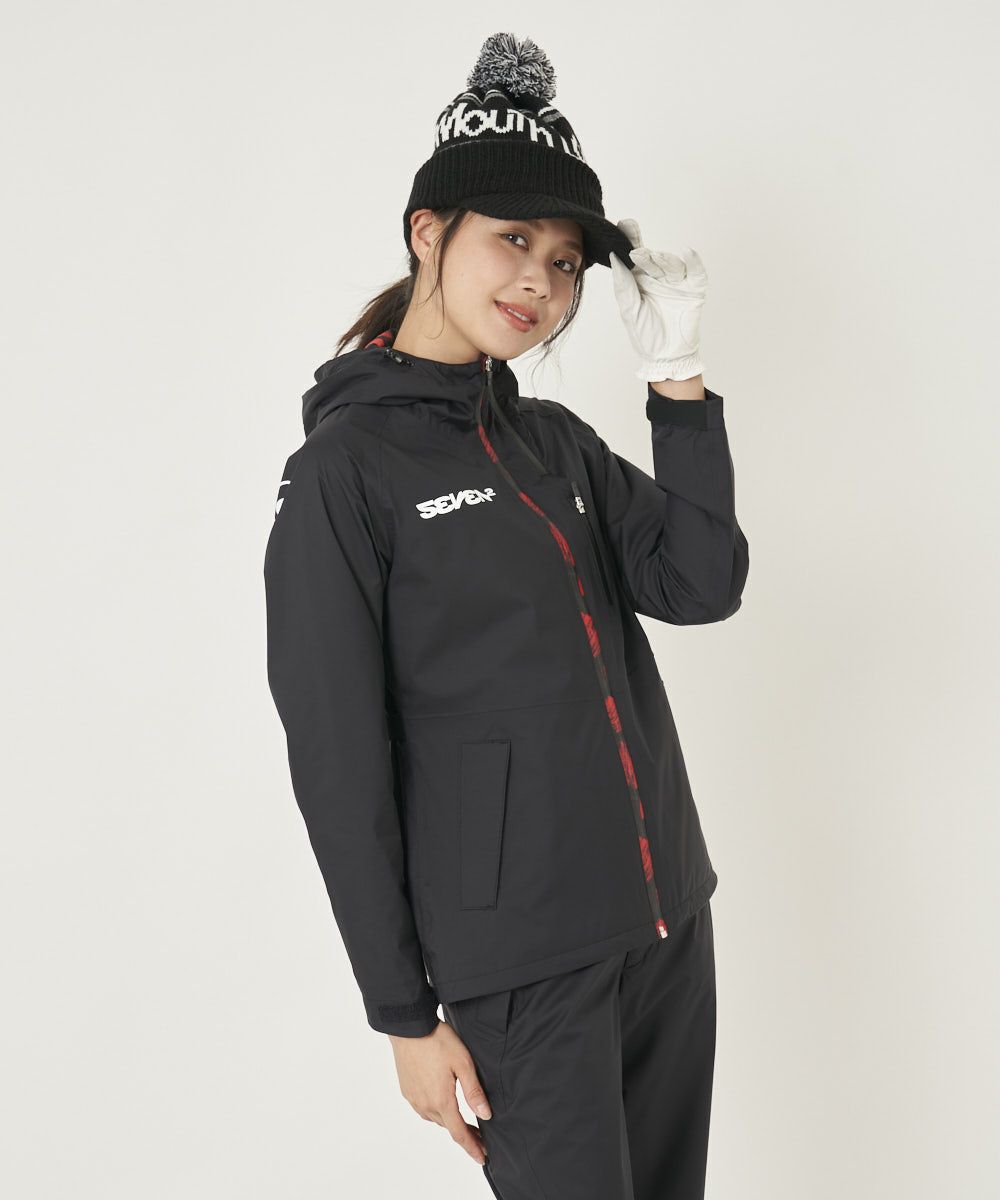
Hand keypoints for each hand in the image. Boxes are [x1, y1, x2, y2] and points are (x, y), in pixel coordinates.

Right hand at [389, 1021, 491, 1165]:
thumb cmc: (437, 1041)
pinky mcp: (407, 1090)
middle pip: (448, 1127)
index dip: (472, 1147)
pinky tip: (443, 1105)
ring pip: (436, 1118)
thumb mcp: (463, 1063)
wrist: (409, 1028)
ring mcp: (414, 1099)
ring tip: (464, 1122)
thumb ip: (474, 1092)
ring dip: (451, 1122)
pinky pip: (424, 1109)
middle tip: (481, 1138)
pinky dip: (437, 1112)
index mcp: (441, 1101)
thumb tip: (486, 1116)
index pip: (459, 1133)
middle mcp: (425, 1104)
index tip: (482, 1158)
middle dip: (465, 1135)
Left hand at [609, 218, 707, 381]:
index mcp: (640, 281)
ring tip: (655, 262)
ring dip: (663, 260)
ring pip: (672, 263)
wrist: (666, 357)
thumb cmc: (645, 336)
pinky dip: (693, 261)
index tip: (624, 224)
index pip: (635, 256)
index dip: (631, 239)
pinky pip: (696, 271)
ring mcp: (677, 283)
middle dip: (646, 254)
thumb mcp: (630, 310)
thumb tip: (614, 258)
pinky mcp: (694, 290)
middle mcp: (659, 278)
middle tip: (636, 252)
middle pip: (653, 258)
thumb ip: (623, 285)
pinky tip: (687, 253)